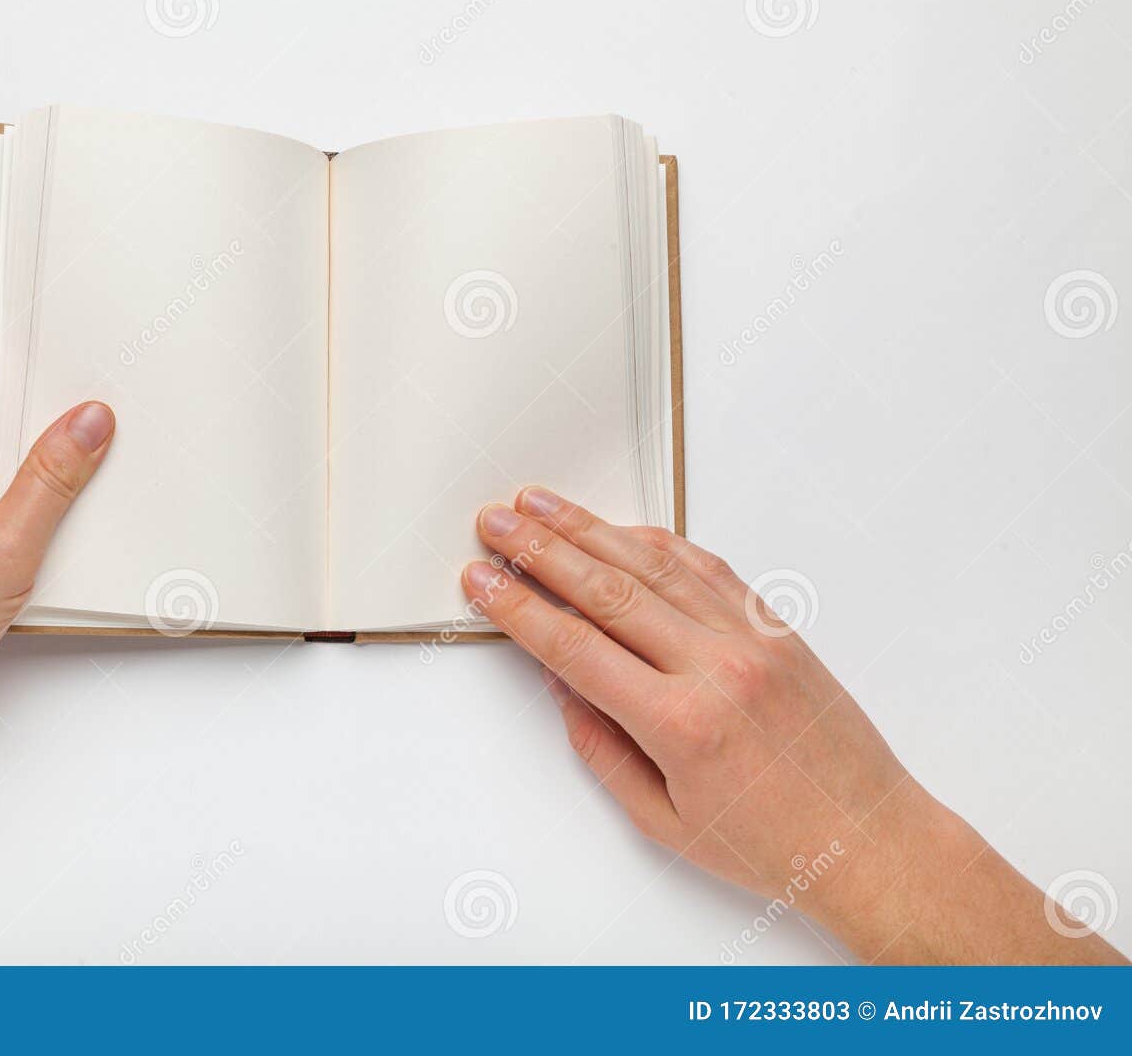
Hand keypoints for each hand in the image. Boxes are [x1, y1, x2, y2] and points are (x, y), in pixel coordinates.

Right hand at [463, 488, 1125, 963]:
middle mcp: (717, 668)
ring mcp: (751, 640)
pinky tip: (622, 528)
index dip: (517, 608)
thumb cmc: (773, 844)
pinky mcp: (776, 629)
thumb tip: (562, 684)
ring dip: (589, 529)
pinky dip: (657, 543)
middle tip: (496, 523)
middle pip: (605, 589)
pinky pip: (706, 568)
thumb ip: (601, 746)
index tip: (481, 581)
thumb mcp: (662, 819)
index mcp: (681, 724)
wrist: (869, 840)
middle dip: (539, 550)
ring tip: (541, 506)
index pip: (573, 647)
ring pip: (653, 565)